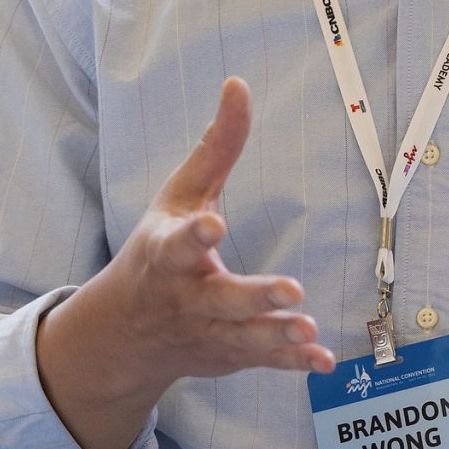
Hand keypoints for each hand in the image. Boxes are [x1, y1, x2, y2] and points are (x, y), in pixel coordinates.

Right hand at [38, 78, 334, 448]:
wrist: (126, 333)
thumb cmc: (157, 251)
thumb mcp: (179, 196)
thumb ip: (215, 148)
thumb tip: (238, 84)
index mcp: (167, 256)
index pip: (178, 246)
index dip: (194, 237)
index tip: (213, 225)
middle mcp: (186, 298)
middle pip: (220, 300)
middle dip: (253, 297)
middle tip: (292, 289)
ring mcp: (207, 332)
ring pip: (243, 337)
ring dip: (276, 334)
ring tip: (307, 328)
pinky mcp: (228, 355)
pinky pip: (261, 362)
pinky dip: (290, 363)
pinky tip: (322, 359)